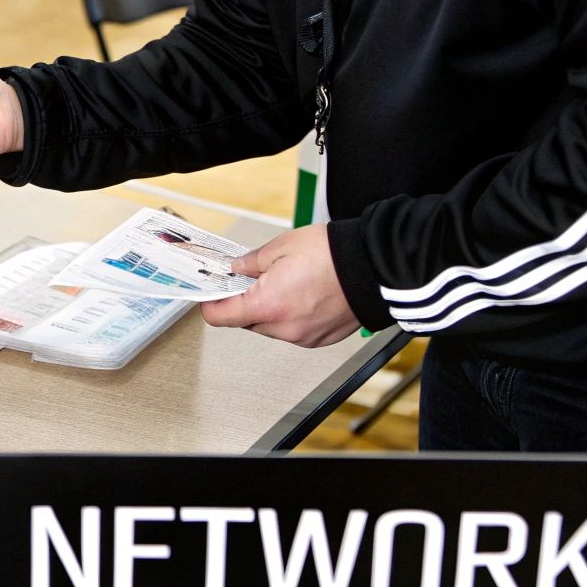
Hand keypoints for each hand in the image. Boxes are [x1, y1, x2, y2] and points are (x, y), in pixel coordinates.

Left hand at [200, 224, 361, 347]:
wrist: (375, 268)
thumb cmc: (334, 256)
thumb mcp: (282, 246)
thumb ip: (251, 262)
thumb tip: (236, 269)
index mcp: (268, 305)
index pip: (221, 317)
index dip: (211, 304)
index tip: (211, 293)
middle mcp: (284, 328)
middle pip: (246, 322)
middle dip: (246, 301)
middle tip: (255, 279)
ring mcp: (303, 337)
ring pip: (270, 327)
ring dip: (270, 309)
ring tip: (288, 283)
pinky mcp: (319, 340)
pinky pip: (293, 331)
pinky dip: (291, 316)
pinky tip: (304, 295)